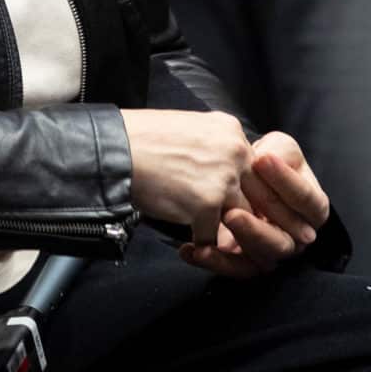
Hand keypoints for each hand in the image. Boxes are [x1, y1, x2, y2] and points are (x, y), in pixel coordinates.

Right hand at [119, 107, 251, 246]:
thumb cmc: (141, 140)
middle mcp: (236, 151)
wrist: (114, 149)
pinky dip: (200, 242)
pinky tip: (188, 239)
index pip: (256, 169)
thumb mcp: (189, 129)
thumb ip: (214, 148)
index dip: (244, 189)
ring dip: (224, 230)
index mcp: (231, 130)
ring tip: (213, 239)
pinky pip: (212, 236)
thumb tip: (223, 173)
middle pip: (256, 194)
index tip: (235, 203)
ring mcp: (224, 178)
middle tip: (234, 230)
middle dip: (243, 213)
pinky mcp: (207, 204)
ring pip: (240, 217)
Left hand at [181, 131, 332, 279]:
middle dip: (256, 229)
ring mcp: (271, 251)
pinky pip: (232, 268)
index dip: (286, 182)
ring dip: (231, 247)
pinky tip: (189, 249)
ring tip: (206, 229)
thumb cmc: (267, 160)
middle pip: (282, 242)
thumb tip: (263, 161)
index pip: (307, 201)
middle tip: (231, 212)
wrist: (242, 172)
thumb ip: (279, 154)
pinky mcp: (246, 261)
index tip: (262, 160)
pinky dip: (211, 260)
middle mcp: (297, 236)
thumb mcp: (278, 148)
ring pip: (258, 261)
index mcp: (314, 208)